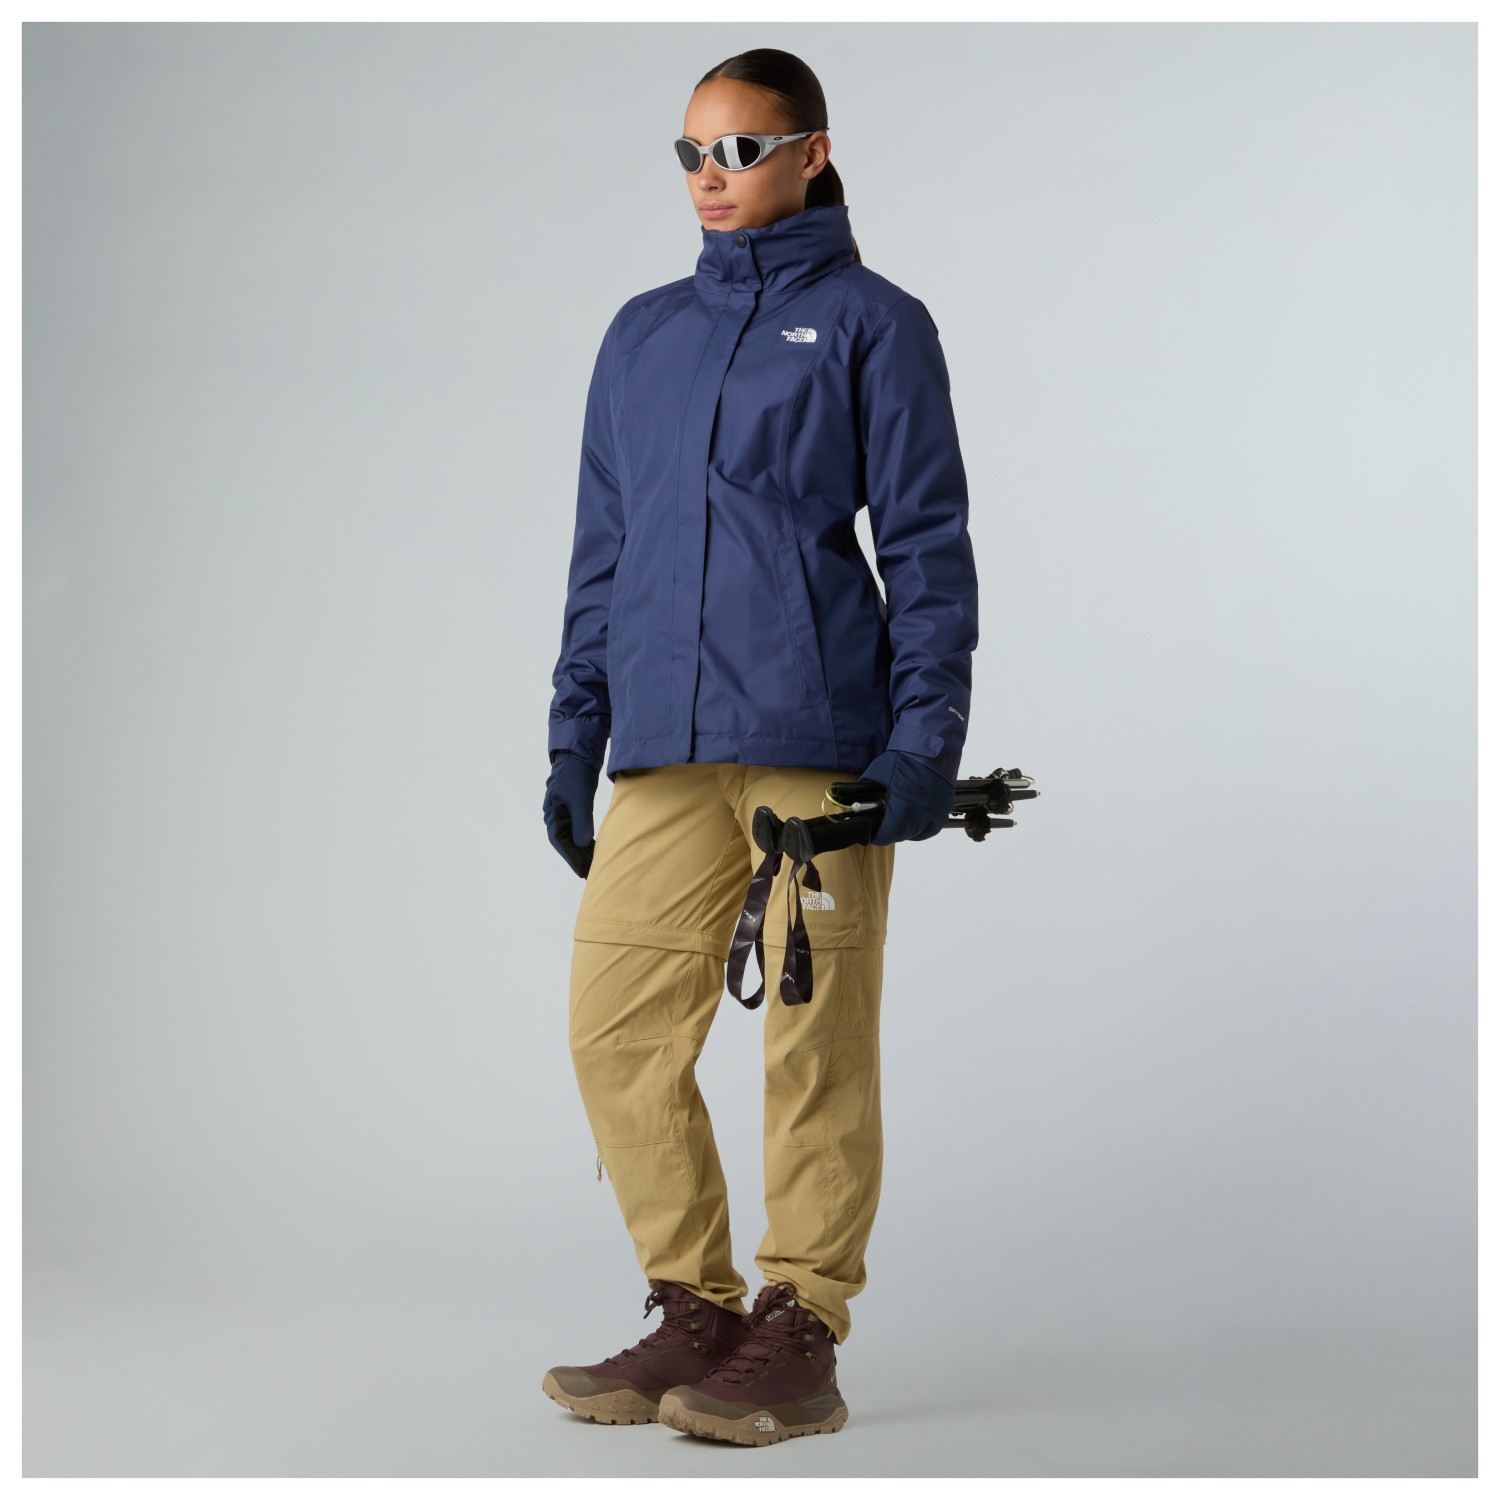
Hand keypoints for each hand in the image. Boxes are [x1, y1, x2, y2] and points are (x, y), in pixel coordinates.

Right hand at [543, 751, 600, 876]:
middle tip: (591, 872)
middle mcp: (555, 814)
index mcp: (552, 813)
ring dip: (582, 849)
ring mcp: (563, 811)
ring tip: (594, 863)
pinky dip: (585, 838)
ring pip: (572, 835)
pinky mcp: (573, 807)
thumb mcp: (580, 799)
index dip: (571, 857)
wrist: (578, 754)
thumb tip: (582, 845)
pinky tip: (594, 846)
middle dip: (577, 856)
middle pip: (565, 841)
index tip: (582, 871)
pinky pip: (577, 828)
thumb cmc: (576, 775)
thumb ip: (581, 823)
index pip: (560, 841)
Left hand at [860, 749, 956, 845]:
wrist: (932, 747)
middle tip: (883, 825)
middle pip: (902, 835)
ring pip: (917, 833)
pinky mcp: (945, 809)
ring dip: (906, 830)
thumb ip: (867, 791)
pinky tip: (914, 821)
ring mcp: (935, 813)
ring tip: (897, 822)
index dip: (877, 835)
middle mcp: (922, 815)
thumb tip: (856, 800)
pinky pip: (932, 827)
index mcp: (904, 808)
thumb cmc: (906, 758)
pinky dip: (922, 827)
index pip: (887, 834)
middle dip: (890, 832)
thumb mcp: (878, 774)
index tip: (873, 833)